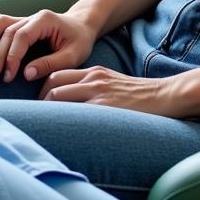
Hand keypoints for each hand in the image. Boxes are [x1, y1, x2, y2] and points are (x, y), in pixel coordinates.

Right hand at [0, 8, 99, 82]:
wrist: (82, 26)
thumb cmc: (79, 41)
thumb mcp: (73, 55)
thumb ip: (51, 63)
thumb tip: (26, 73)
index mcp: (45, 20)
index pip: (22, 36)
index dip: (13, 55)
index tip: (8, 74)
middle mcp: (31, 17)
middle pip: (8, 31)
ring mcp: (23, 19)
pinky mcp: (17, 24)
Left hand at [40, 66, 181, 116]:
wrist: (162, 94)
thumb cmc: (139, 94)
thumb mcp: (112, 82)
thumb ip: (94, 87)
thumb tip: (76, 101)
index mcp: (94, 72)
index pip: (59, 74)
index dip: (45, 87)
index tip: (41, 101)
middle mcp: (92, 78)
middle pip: (53, 82)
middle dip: (40, 97)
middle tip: (37, 113)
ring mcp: (97, 91)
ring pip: (58, 95)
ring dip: (46, 108)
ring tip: (43, 122)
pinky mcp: (104, 106)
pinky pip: (75, 111)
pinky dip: (63, 118)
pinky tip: (60, 128)